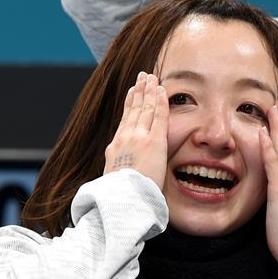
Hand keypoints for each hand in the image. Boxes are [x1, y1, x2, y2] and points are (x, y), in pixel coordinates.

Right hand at [104, 72, 168, 190]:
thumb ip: (121, 170)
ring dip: (148, 90)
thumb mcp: (115, 180)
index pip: (125, 120)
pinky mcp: (153, 140)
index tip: (132, 93)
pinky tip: (162, 90)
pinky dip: (160, 101)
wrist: (123, 201)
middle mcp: (125, 138)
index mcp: (115, 148)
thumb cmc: (122, 198)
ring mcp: (138, 137)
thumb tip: (124, 172)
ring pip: (145, 108)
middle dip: (138, 91)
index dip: (129, 104)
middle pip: (133, 109)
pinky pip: (158, 115)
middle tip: (142, 77)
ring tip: (151, 77)